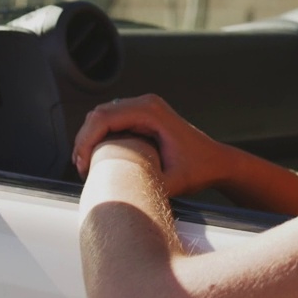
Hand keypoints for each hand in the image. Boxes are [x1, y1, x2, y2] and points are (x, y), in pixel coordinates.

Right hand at [72, 94, 229, 196]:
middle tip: (81, 169)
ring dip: (90, 137)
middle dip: (84, 140)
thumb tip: (118, 194)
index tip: (82, 165)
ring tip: (86, 165)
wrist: (216, 161)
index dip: (86, 141)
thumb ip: (145, 186)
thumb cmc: (199, 169)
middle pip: (98, 113)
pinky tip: (98, 157)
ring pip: (102, 115)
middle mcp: (146, 104)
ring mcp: (145, 107)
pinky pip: (112, 119)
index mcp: (151, 112)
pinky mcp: (143, 115)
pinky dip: (100, 136)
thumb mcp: (172, 183)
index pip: (104, 117)